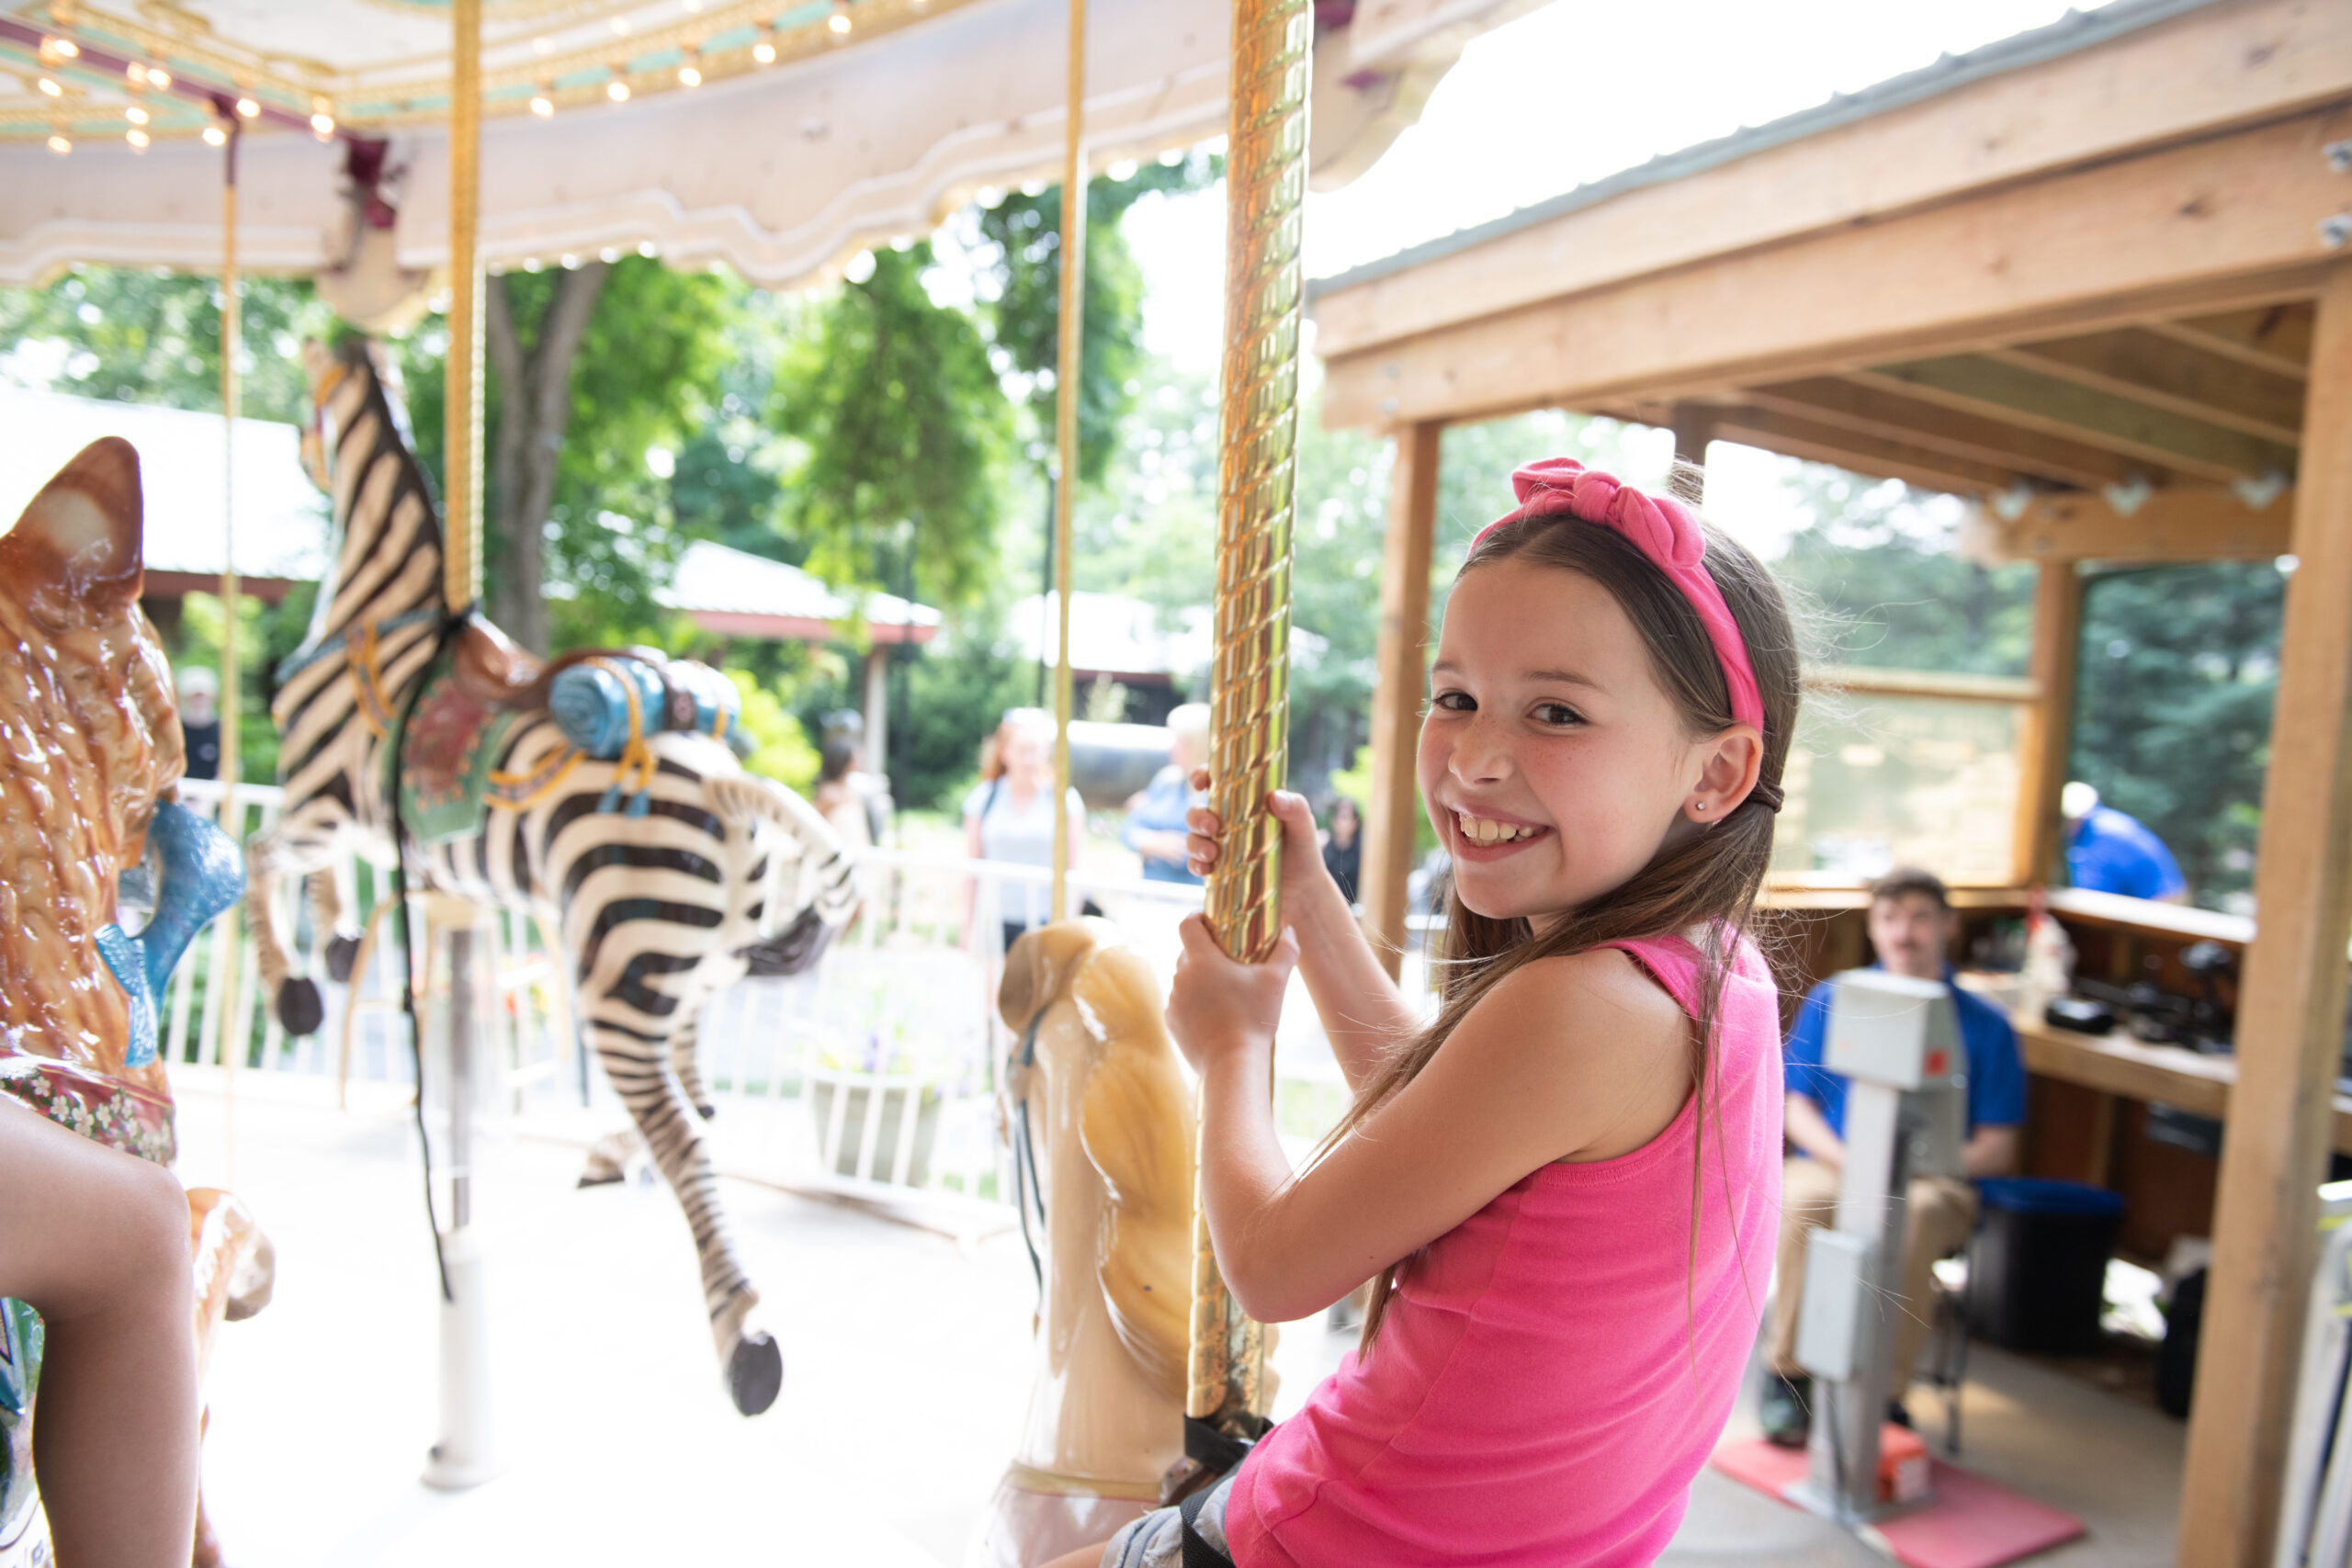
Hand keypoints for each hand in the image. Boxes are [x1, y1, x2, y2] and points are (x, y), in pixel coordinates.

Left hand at [1167, 915, 1297, 1075]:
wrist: (1233, 1064)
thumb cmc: (1255, 1019)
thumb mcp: (1276, 982)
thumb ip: (1285, 952)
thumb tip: (1290, 931)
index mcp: (1201, 960)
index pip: (1187, 925)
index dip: (1197, 918)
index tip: (1210, 923)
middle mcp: (1181, 977)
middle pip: (1187, 953)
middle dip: (1204, 953)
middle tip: (1228, 961)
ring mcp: (1174, 1001)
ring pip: (1184, 980)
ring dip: (1198, 981)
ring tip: (1223, 992)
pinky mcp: (1172, 1023)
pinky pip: (1180, 1005)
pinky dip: (1193, 1005)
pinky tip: (1214, 1015)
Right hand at [1183, 771, 1335, 911]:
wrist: (1303, 893)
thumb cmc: (1303, 851)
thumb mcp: (1303, 827)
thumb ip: (1295, 808)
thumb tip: (1274, 797)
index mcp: (1244, 803)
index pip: (1216, 783)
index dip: (1201, 776)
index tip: (1200, 782)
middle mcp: (1227, 823)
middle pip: (1197, 812)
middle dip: (1197, 817)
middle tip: (1212, 826)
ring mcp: (1220, 847)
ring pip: (1193, 839)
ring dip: (1195, 843)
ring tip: (1211, 853)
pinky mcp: (1218, 872)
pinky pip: (1197, 866)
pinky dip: (1196, 866)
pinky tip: (1206, 870)